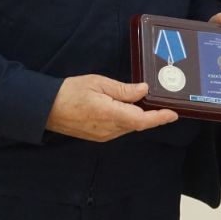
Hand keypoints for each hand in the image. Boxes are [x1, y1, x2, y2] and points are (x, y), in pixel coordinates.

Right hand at [45, 74, 177, 141]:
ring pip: (129, 127)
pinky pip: (119, 129)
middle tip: (164, 105)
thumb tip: (144, 90)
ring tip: (148, 105)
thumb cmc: (71, 91)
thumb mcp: (98, 83)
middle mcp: (109, 129)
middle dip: (152, 116)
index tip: (173, 114)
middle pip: (137, 124)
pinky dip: (128, 120)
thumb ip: (122, 90)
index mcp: (110, 114)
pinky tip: (129, 109)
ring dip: (139, 118)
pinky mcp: (99, 136)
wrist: (47, 109)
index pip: (141, 120)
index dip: (159, 118)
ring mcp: (104, 135)